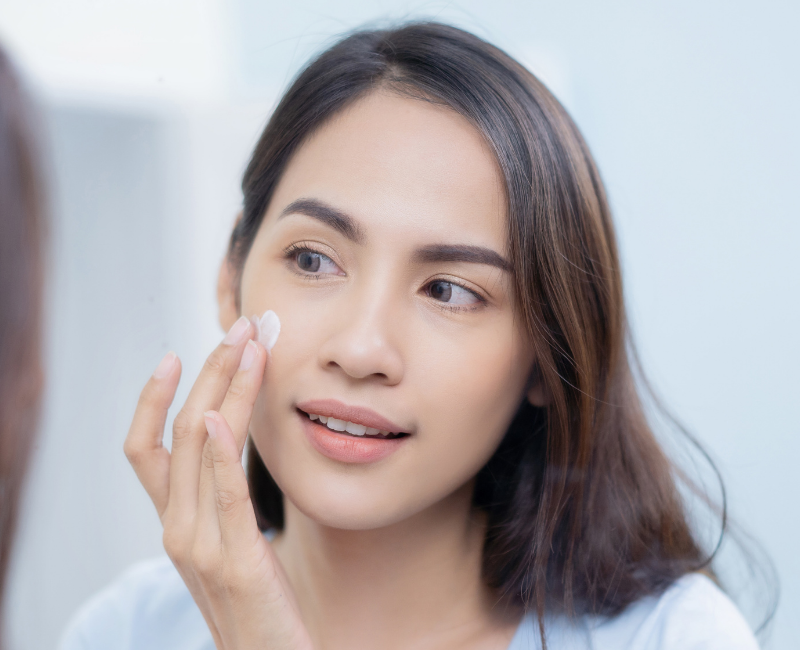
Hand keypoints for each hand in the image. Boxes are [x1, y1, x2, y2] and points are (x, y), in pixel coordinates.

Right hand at [124, 316, 311, 649]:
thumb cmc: (257, 602)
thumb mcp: (230, 542)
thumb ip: (222, 498)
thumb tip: (234, 439)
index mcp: (175, 522)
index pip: (145, 448)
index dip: (154, 397)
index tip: (179, 351)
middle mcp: (177, 529)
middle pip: (180, 432)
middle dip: (209, 372)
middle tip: (241, 328)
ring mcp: (201, 546)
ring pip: (201, 450)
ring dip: (227, 390)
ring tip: (253, 347)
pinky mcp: (237, 562)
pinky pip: (224, 497)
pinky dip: (222, 453)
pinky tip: (229, 416)